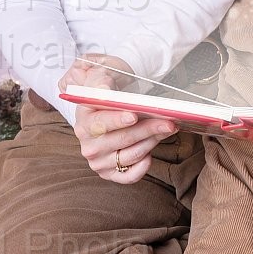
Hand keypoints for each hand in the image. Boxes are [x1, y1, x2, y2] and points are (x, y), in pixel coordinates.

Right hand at [62, 54, 177, 182]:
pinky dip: (141, 168)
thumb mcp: (100, 76)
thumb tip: (103, 91)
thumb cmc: (108, 89)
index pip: (100, 123)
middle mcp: (88, 145)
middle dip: (147, 129)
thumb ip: (99, 81)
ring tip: (167, 128)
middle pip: (122, 139)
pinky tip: (151, 156)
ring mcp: (98, 161)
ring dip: (152, 142)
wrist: (109, 103)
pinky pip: (128, 177)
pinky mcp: (110, 173)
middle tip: (168, 122)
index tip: (134, 115)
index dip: (117, 120)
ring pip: (130, 155)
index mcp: (83, 121)